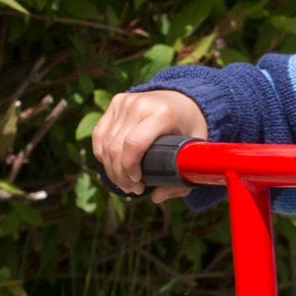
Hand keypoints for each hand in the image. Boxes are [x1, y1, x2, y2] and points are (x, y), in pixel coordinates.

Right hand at [92, 88, 207, 201]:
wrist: (185, 98)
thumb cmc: (190, 127)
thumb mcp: (195, 150)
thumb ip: (183, 177)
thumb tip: (157, 197)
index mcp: (162, 114)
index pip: (133, 145)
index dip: (130, 169)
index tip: (139, 184)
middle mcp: (140, 105)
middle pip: (116, 147)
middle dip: (120, 175)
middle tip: (132, 189)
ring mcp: (125, 102)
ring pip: (105, 143)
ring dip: (110, 168)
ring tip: (124, 182)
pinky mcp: (115, 102)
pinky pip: (99, 134)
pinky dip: (102, 154)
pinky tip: (112, 167)